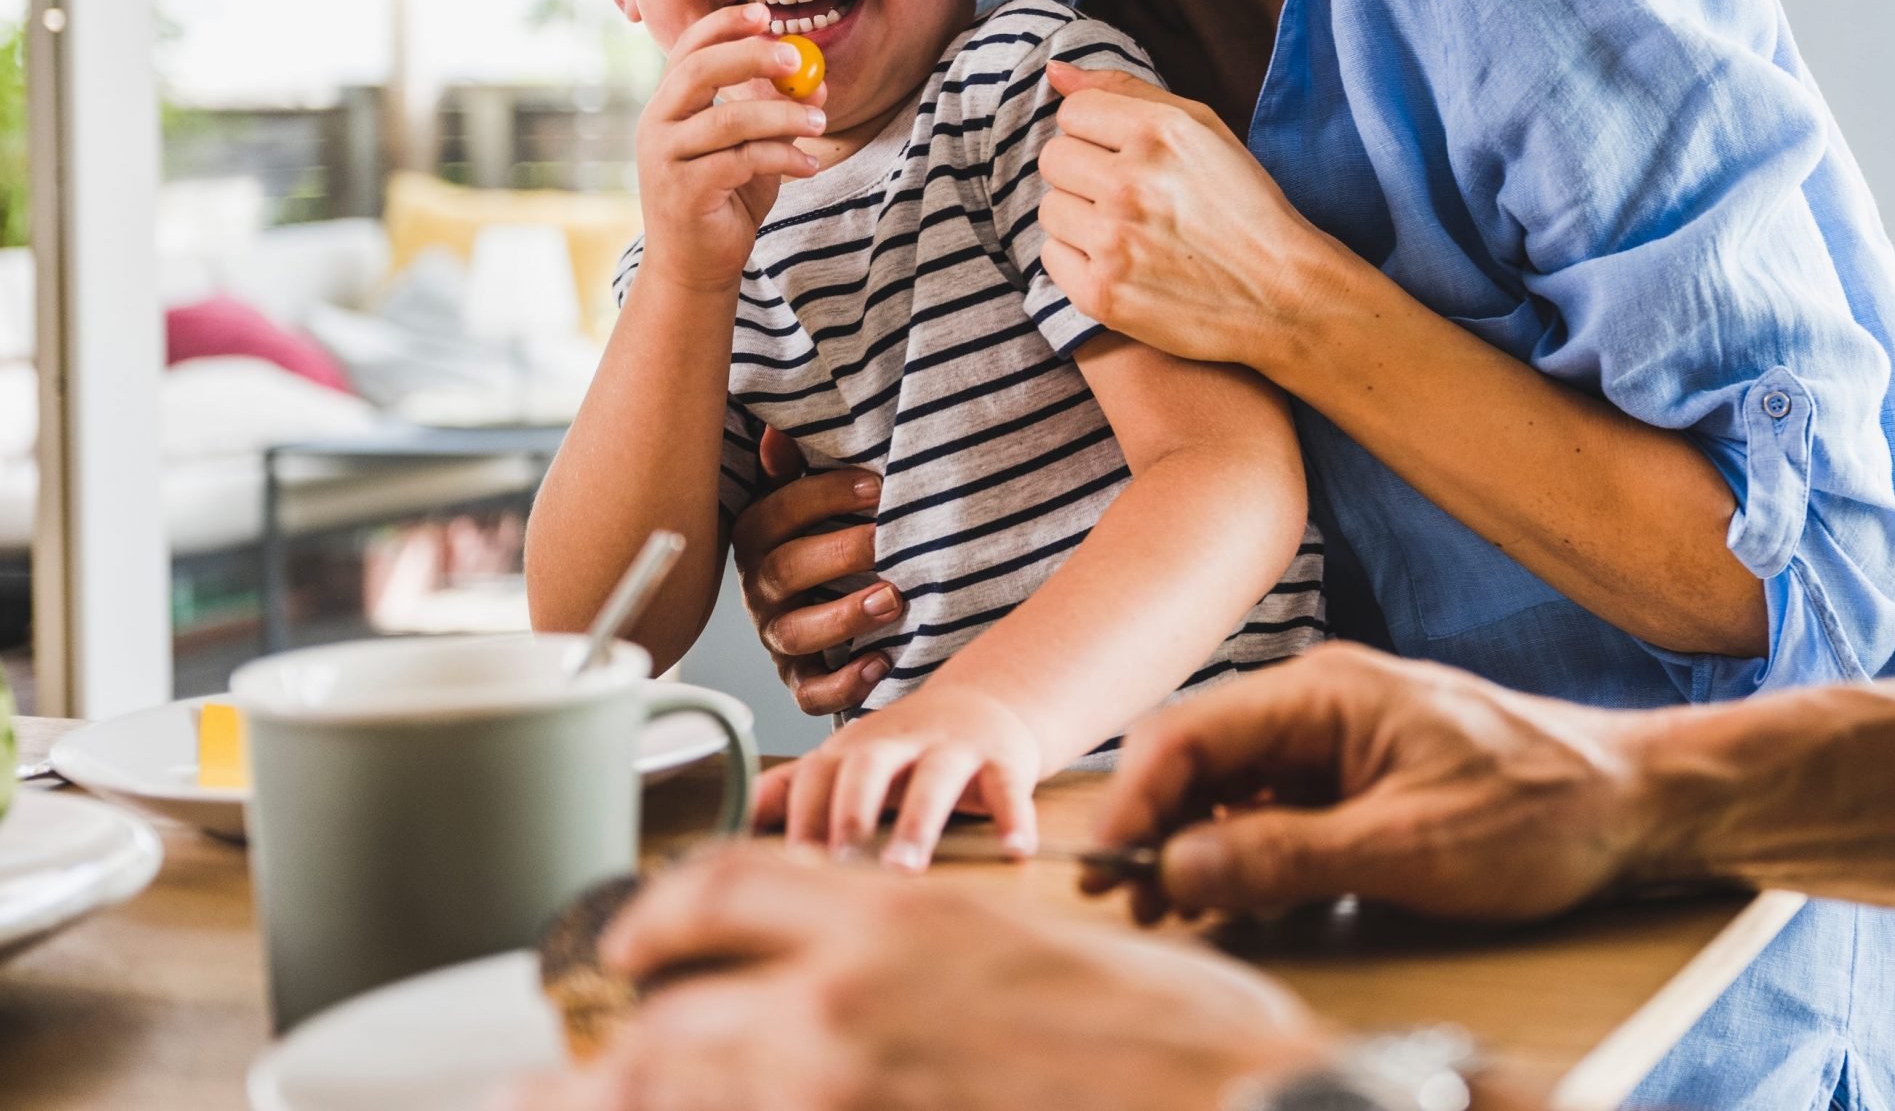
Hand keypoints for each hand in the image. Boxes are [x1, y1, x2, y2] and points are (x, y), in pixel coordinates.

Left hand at [501, 844, 1331, 1110]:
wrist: (1237, 1107)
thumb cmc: (1167, 1037)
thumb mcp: (1028, 950)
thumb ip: (920, 962)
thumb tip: (856, 984)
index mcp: (892, 922)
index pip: (722, 890)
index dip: (654, 915)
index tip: (629, 942)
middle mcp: (842, 1009)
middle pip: (662, 1028)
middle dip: (604, 1056)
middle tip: (571, 1073)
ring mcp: (844, 1102)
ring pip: (679, 1105)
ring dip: (624, 1106)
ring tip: (578, 1110)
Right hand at [637, 5, 831, 295]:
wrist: (696, 265)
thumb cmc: (724, 199)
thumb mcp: (755, 149)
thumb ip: (776, 116)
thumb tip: (818, 87)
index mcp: (668, 105)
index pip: (688, 49)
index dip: (724, 25)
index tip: (765, 14)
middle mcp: (656, 124)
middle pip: (699, 72)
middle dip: (751, 57)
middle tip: (797, 60)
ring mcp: (665, 158)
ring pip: (728, 120)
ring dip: (782, 116)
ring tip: (820, 125)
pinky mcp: (684, 191)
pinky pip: (742, 161)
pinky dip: (783, 158)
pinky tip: (808, 166)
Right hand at [733, 429, 901, 717]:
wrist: (827, 602)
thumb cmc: (820, 535)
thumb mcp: (803, 497)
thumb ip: (791, 469)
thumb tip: (777, 432)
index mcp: (758, 538)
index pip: (777, 513)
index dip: (823, 497)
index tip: (876, 486)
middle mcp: (761, 590)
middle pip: (784, 572)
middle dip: (839, 554)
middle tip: (888, 541)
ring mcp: (779, 637)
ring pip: (796, 633)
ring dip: (845, 616)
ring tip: (893, 600)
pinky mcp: (801, 679)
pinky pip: (811, 692)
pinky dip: (844, 684)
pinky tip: (881, 663)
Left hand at [757, 681, 1042, 863]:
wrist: (988, 704)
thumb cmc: (904, 753)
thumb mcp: (845, 764)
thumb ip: (790, 794)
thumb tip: (720, 831)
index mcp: (852, 750)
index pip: (814, 776)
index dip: (800, 818)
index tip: (788, 870)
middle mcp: (899, 741)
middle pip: (867, 764)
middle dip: (850, 810)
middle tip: (838, 862)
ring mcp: (953, 747)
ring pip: (935, 777)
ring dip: (919, 821)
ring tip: (906, 870)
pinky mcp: (1004, 759)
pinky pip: (1009, 786)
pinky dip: (1013, 816)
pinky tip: (1014, 850)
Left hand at [1035, 62, 1338, 373]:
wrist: (1285, 295)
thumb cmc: (1246, 207)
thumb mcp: (1203, 129)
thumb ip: (1126, 91)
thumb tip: (1054, 72)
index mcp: (1158, 133)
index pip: (1073, 113)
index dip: (1096, 134)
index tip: (1125, 157)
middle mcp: (1131, 183)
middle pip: (1054, 160)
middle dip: (1084, 175)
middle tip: (1127, 198)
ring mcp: (1114, 242)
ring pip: (1050, 210)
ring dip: (1080, 219)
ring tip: (1127, 232)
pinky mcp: (1104, 294)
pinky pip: (1052, 259)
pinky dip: (1079, 262)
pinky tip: (1121, 264)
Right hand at [1093, 643, 1660, 923]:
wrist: (1635, 801)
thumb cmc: (1535, 810)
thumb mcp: (1403, 847)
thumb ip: (1282, 858)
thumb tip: (1178, 872)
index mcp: (1324, 692)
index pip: (1190, 735)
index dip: (1135, 804)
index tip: (1105, 871)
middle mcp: (1322, 700)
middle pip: (1204, 759)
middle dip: (1162, 830)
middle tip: (1135, 908)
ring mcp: (1344, 736)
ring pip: (1239, 787)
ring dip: (1206, 847)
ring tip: (1184, 915)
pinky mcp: (1366, 773)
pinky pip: (1283, 807)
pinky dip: (1255, 853)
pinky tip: (1252, 903)